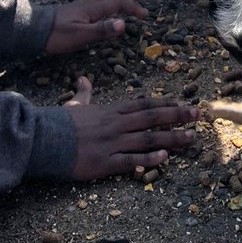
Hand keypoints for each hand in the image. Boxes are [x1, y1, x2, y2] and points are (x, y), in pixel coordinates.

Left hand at [45, 0, 146, 54]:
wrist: (34, 30)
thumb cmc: (57, 35)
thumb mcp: (80, 35)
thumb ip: (102, 30)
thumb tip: (124, 25)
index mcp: (92, 8)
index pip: (118, 4)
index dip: (133, 8)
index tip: (145, 14)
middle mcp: (88, 2)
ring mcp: (80, 3)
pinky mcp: (74, 7)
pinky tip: (101, 0)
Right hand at [65, 78, 198, 178]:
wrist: (43, 139)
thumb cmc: (58, 122)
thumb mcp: (74, 104)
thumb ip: (84, 93)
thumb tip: (83, 80)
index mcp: (111, 111)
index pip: (143, 104)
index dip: (165, 103)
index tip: (182, 103)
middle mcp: (116, 125)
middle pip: (152, 118)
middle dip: (177, 116)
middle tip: (198, 115)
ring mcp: (113, 143)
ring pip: (149, 139)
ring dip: (172, 137)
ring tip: (192, 138)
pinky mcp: (105, 162)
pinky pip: (131, 160)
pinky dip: (149, 159)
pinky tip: (166, 157)